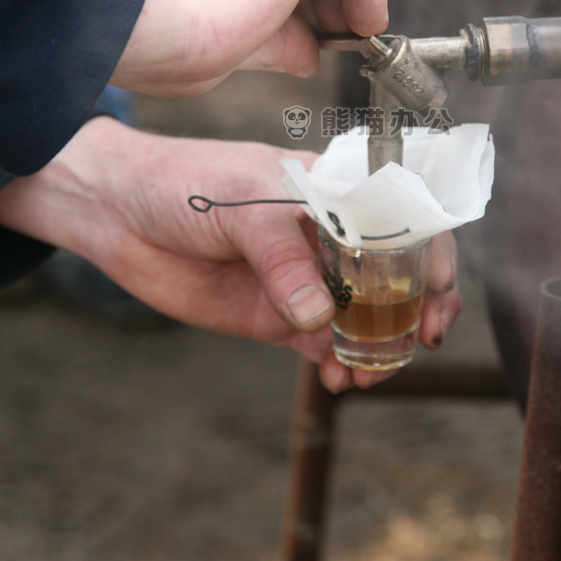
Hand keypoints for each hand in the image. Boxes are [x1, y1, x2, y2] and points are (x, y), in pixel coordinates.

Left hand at [0, 118, 461, 392]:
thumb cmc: (186, 181)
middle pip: (395, 276)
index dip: (434, 255)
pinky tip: (338, 379)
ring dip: (379, 347)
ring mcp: (305, 279)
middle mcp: (329, 237)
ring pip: (363, 318)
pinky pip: (322, 345)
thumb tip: (319, 317)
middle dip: (417, 311)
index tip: (440, 292)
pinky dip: (338, 364)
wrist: (120, 212)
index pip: (405, 219)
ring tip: (370, 372)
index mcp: (335, 192)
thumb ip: (282, 258)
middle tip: (421, 342)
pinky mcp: (276, 316)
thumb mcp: (242, 204)